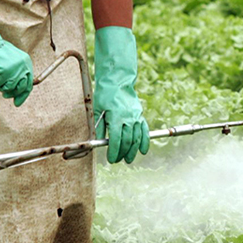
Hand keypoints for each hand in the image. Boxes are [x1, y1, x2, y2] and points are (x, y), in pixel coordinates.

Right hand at [0, 39, 33, 106]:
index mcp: (26, 62)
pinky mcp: (5, 71)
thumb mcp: (13, 63)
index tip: (17, 103)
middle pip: (20, 88)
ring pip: (8, 88)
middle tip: (4, 94)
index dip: (23, 95)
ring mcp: (14, 68)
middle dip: (11, 93)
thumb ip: (17, 76)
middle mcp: (23, 65)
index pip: (29, 84)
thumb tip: (17, 97)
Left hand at [93, 27, 149, 162]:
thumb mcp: (98, 110)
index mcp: (116, 117)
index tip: (111, 159)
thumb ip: (100, 127)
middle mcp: (128, 118)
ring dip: (133, 150)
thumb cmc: (105, 95)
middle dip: (123, 153)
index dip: (114, 152)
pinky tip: (143, 150)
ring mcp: (136, 117)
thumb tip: (100, 142)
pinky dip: (145, 141)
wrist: (118, 81)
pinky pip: (145, 130)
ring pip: (137, 138)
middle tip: (118, 160)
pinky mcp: (140, 115)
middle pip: (128, 141)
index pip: (116, 140)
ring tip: (129, 159)